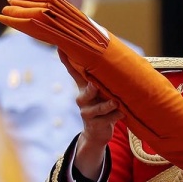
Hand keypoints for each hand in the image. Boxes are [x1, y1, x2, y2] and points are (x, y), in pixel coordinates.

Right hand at [58, 50, 119, 179]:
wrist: (97, 133)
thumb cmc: (102, 105)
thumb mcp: (101, 91)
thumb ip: (104, 77)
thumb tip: (118, 54)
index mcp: (84, 87)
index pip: (74, 71)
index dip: (67, 60)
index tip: (60, 48)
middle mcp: (82, 99)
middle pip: (87, 91)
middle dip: (91, 88)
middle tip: (95, 85)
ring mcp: (87, 112)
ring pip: (99, 107)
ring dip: (108, 105)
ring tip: (116, 103)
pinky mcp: (94, 124)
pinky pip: (106, 119)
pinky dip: (115, 115)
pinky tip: (122, 113)